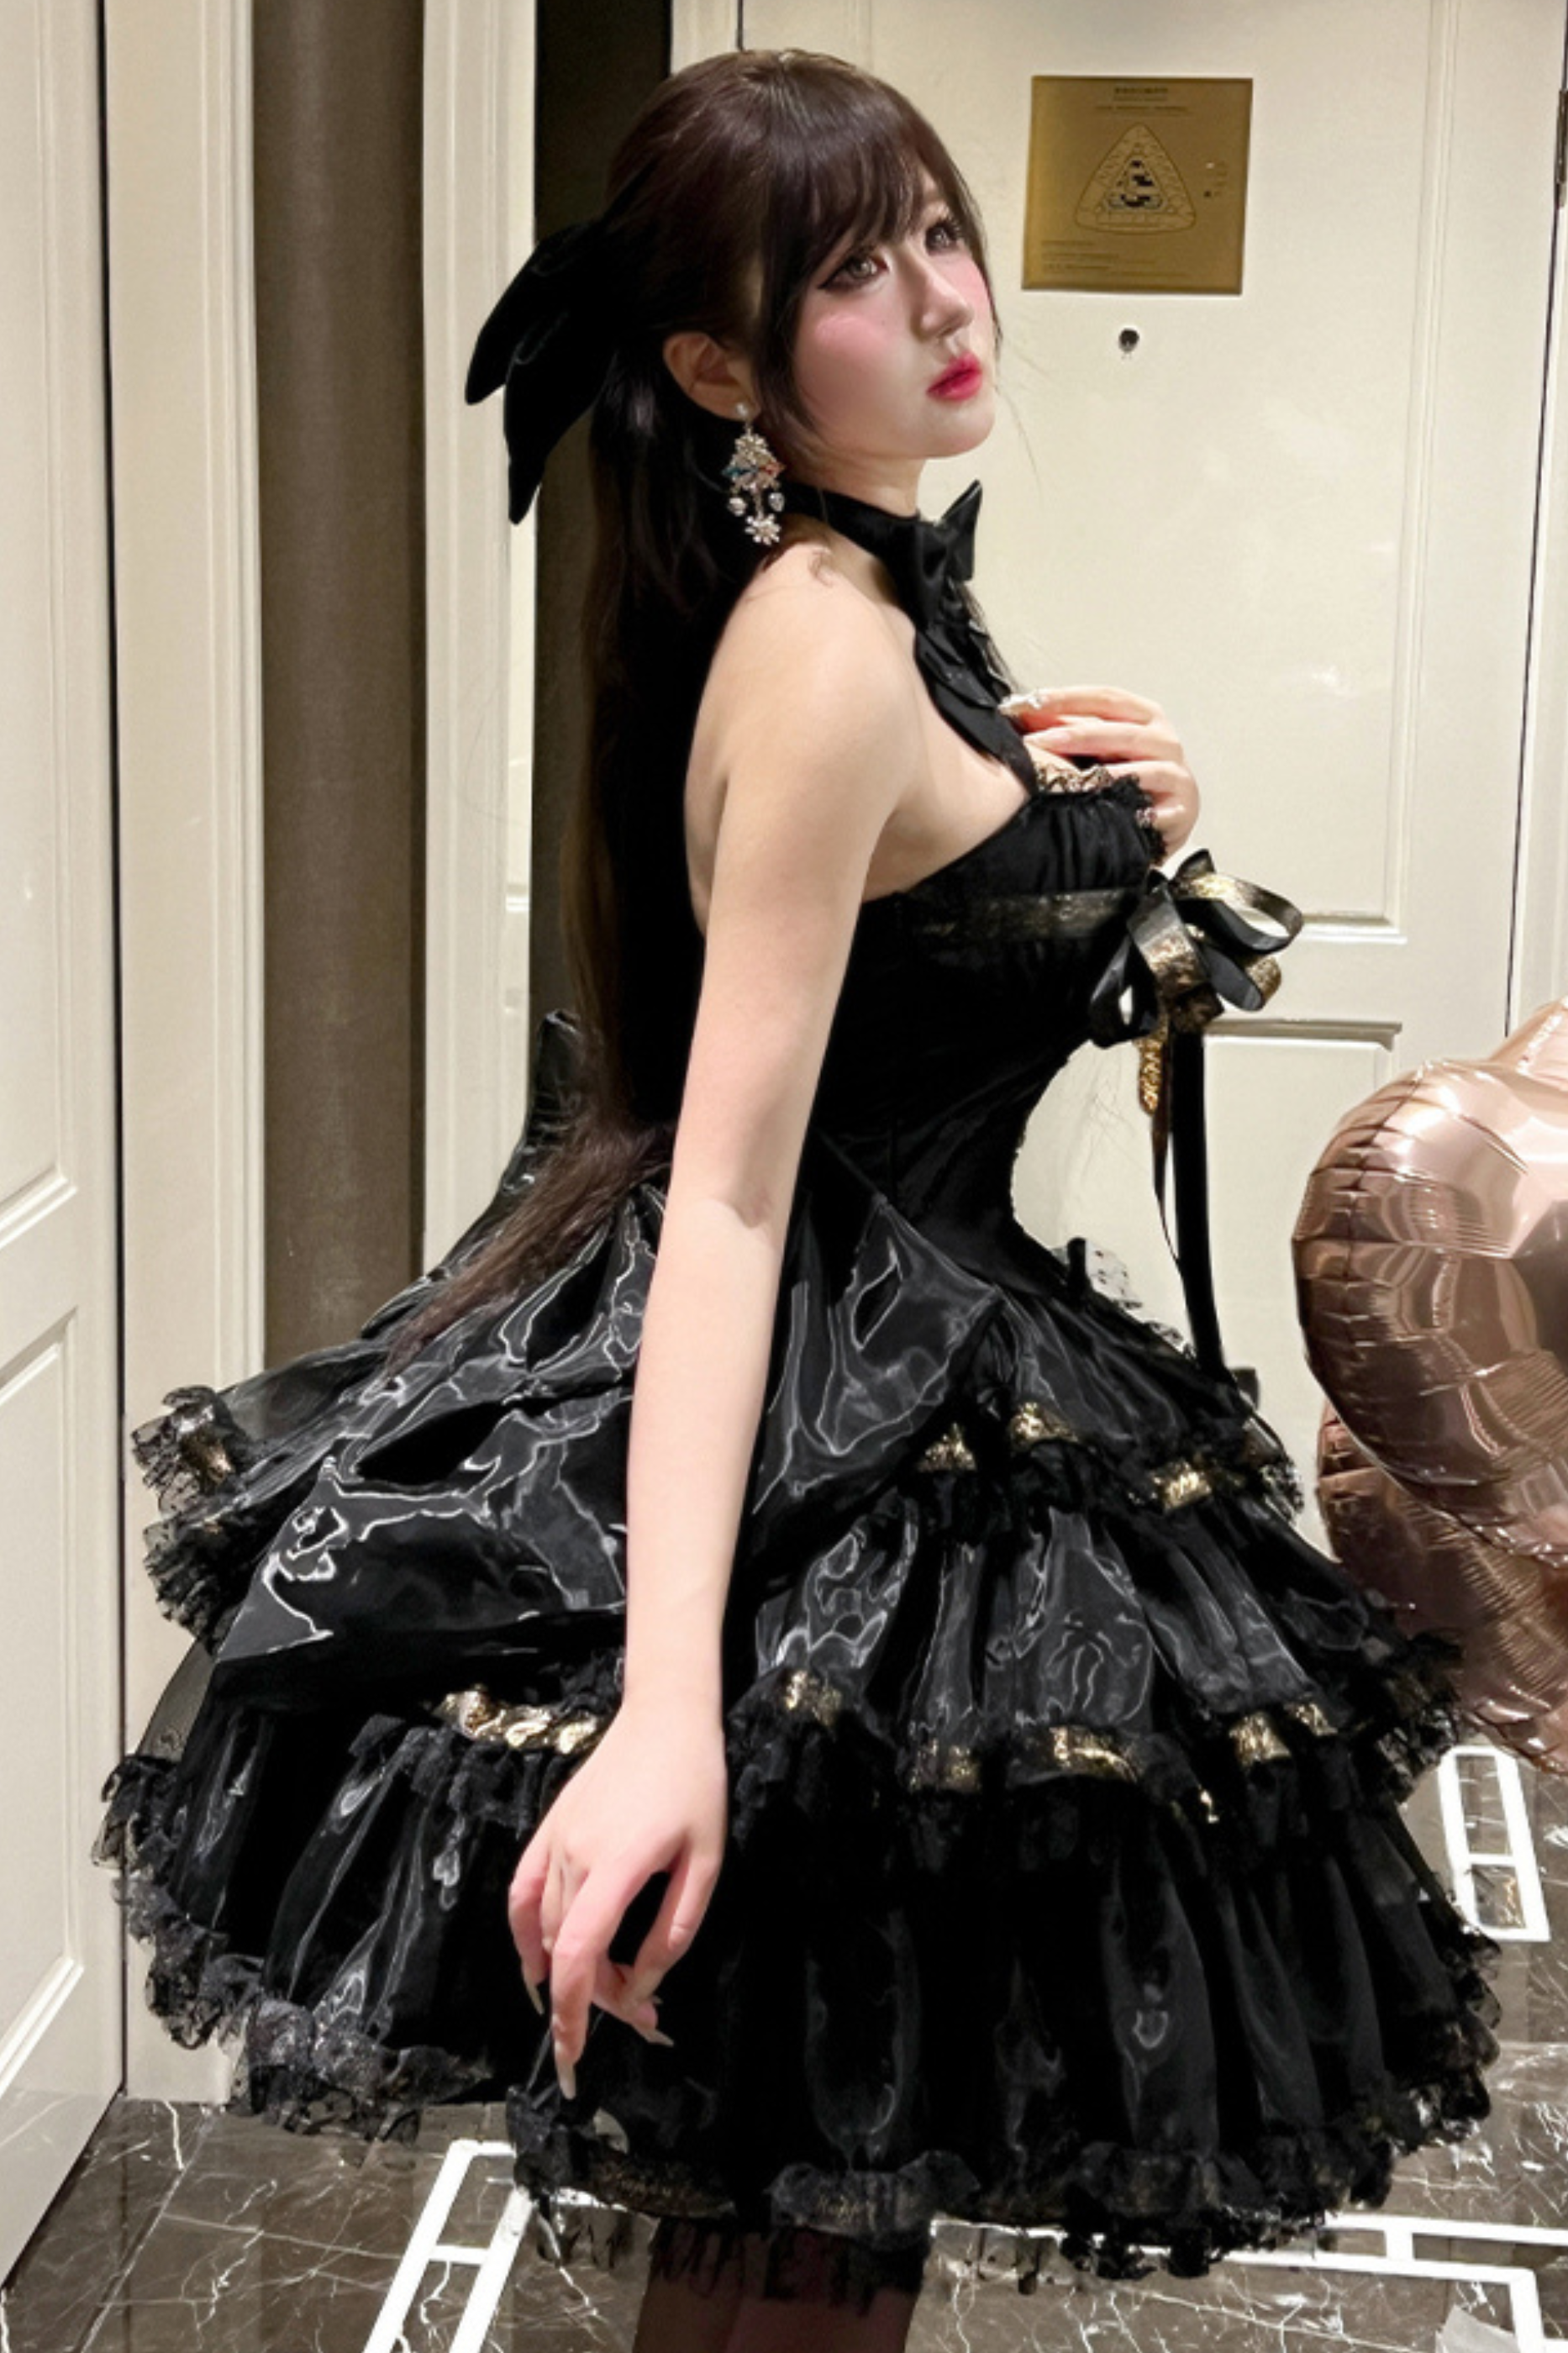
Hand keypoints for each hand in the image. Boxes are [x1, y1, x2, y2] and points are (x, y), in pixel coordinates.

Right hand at [507, 1694, 728, 2097]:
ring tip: (612, 1990)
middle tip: (644, 2015)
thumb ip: (673, 1930)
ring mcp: (554, 1842)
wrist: (665, 1718)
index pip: (578, 1955)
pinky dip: (524, 1936)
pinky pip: (523, 1894)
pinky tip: (536, 1966)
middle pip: (566, 1951)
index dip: (572, 2013)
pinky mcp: (547, 1830)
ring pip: (546, 1928)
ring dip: (571, 1971)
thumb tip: (642, 1987)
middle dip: (596, 1997)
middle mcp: (574, 1856)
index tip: (576, 2056)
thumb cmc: (696, 1787)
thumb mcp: (706, 1864)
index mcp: (617, 1865)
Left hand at [1002, 685, 1198, 859]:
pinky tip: (1123, 815)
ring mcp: (1176, 773)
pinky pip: (1163, 810)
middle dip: (1078, 736)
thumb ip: (1066, 728)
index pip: (1105, 698)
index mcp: (1144, 716)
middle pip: (1122, 731)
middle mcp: (1164, 739)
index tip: (1028, 703)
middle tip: (1040, 742)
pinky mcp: (1183, 809)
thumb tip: (1023, 712)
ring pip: (1146, 768)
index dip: (1067, 698)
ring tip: (1078, 781)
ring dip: (1111, 775)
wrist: (1165, 818)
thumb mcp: (1097, 748)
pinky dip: (1145, 813)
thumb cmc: (1128, 777)